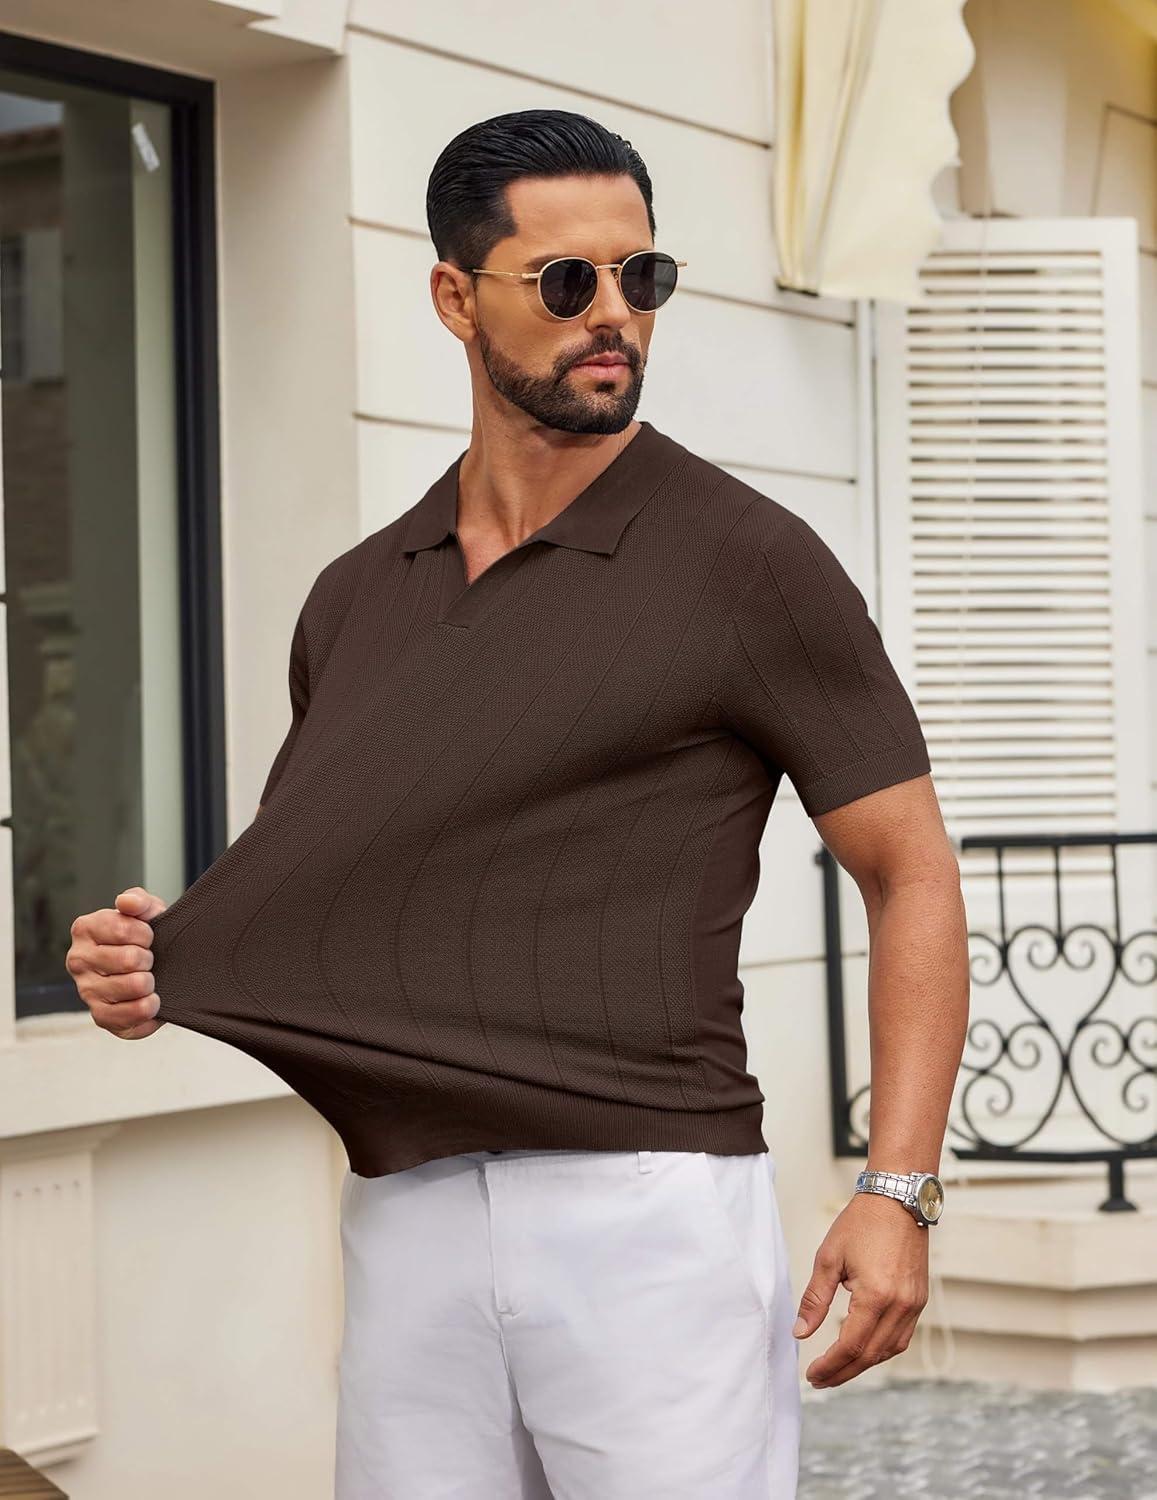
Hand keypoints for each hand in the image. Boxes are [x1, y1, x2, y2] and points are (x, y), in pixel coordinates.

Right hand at [65, 887, 168, 1038]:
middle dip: (149, 959)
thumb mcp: (147, 911)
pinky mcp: (100, 1016)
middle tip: (148, 961)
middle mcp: (78, 960)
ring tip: (148, 978)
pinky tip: (150, 999)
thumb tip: (126, 901)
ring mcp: (86, 990)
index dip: (146, 934)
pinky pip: (132, 1015)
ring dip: (150, 982)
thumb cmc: (144, 937)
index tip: (147, 937)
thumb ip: (139, 900)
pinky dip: (149, 1007)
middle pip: (129, 959)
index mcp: (85, 929)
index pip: (124, 929)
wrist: (153, 967)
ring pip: (133, 986)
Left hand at [792, 1190, 928, 1387]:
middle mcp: (900, 1306)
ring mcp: (914, 1305)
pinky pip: (901, 1337)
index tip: (812, 1375)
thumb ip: (814, 1298)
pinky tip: (863, 1350)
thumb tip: (800, 1331)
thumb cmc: (862, 1223)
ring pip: (888, 1351)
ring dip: (862, 1365)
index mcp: (876, 1297)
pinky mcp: (919, 1300)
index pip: (850, 1346)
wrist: (897, 1199)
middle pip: (870, 1356)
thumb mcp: (829, 1258)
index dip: (830, 1365)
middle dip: (843, 1372)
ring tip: (837, 1370)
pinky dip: (881, 1350)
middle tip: (820, 1380)